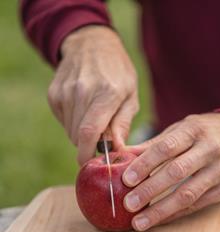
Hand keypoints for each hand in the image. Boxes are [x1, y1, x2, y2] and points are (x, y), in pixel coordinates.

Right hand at [48, 25, 138, 164]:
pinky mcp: (54, 94)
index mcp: (106, 93)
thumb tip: (118, 149)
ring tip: (96, 118)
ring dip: (83, 134)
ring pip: (71, 131)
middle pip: (79, 136)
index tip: (91, 165)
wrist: (91, 44)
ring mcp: (65, 92)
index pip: (90, 132)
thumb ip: (123, 124)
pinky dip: (74, 123)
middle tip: (103, 140)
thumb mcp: (131, 96)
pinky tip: (84, 109)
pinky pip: (64, 121)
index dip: (88, 154)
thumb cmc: (118, 73)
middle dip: (90, 146)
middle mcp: (82, 92)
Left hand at [122, 113, 219, 230]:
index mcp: (194, 130)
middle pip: (176, 172)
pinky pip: (197, 205)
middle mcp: (209, 150)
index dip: (145, 164)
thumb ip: (155, 143)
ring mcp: (219, 171)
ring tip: (139, 222)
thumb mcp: (183, 128)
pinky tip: (158, 220)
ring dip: (161, 210)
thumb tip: (123, 156)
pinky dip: (175, 214)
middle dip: (150, 190)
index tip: (126, 179)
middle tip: (128, 204)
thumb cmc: (207, 132)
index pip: (166, 148)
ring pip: (188, 194)